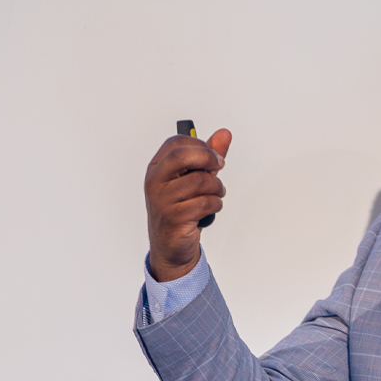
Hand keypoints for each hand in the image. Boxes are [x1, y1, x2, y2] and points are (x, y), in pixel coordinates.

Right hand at [144, 128, 230, 282]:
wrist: (170, 245)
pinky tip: (212, 207)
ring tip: (216, 193)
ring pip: (199, 181)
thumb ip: (208, 156)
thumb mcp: (193, 178)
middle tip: (219, 165)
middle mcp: (155, 181)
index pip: (175, 143)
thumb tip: (224, 134)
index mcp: (157, 167)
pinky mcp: (174, 217)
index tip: (214, 155)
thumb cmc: (180, 208)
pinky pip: (204, 202)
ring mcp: (162, 200)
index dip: (199, 145)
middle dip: (208, 158)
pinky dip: (215, 203)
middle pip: (181, 156)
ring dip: (216, 187)